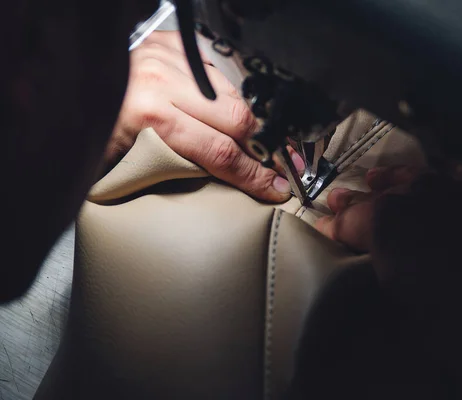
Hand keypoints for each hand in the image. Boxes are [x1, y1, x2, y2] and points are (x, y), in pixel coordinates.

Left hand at [107, 31, 302, 201]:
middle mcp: (162, 79)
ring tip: (251, 139)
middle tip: (273, 164)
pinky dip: (227, 91)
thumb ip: (171, 169)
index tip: (274, 188)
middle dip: (259, 146)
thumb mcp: (119, 162)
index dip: (253, 175)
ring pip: (233, 92)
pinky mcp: (172, 43)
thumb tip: (217, 183)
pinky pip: (218, 69)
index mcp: (148, 115)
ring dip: (246, 119)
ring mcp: (168, 56)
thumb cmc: (88, 128)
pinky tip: (226, 109)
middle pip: (238, 117)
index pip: (220, 152)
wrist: (63, 84)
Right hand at [316, 166, 461, 398]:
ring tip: (381, 178)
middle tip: (340, 200)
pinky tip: (441, 182)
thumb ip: (374, 258)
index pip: (349, 217)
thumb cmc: (442, 322)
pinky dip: (446, 179)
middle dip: (356, 197)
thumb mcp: (392, 291)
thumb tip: (361, 244)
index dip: (335, 225)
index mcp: (385, 218)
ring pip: (421, 173)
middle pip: (381, 190)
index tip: (325, 228)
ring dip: (397, 179)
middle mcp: (419, 191)